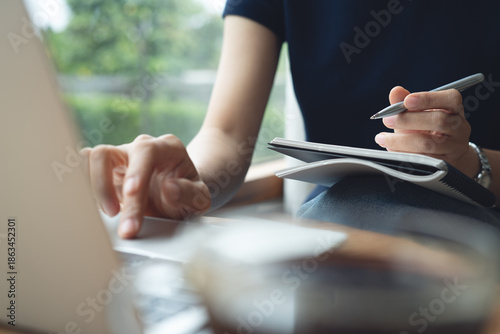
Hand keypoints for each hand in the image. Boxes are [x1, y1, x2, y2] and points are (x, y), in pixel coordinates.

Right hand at [81, 134, 210, 238]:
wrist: (180, 196)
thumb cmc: (189, 195)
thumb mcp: (200, 199)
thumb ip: (189, 193)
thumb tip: (170, 189)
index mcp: (167, 148)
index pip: (146, 151)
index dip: (136, 171)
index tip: (131, 193)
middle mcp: (141, 148)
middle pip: (111, 154)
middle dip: (108, 188)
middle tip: (117, 218)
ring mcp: (121, 157)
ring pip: (93, 158)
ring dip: (93, 187)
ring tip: (109, 213)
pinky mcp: (106, 170)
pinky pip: (84, 168)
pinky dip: (82, 184)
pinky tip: (90, 203)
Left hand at [375, 86, 478, 176]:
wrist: (440, 155)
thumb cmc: (425, 129)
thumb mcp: (415, 115)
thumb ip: (405, 102)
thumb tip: (395, 91)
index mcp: (455, 109)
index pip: (450, 99)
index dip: (429, 98)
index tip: (407, 101)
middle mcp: (460, 127)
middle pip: (439, 121)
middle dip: (409, 120)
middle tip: (387, 120)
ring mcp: (455, 147)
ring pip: (429, 143)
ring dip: (401, 141)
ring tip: (382, 138)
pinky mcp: (446, 164)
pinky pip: (423, 160)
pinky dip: (403, 154)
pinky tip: (390, 150)